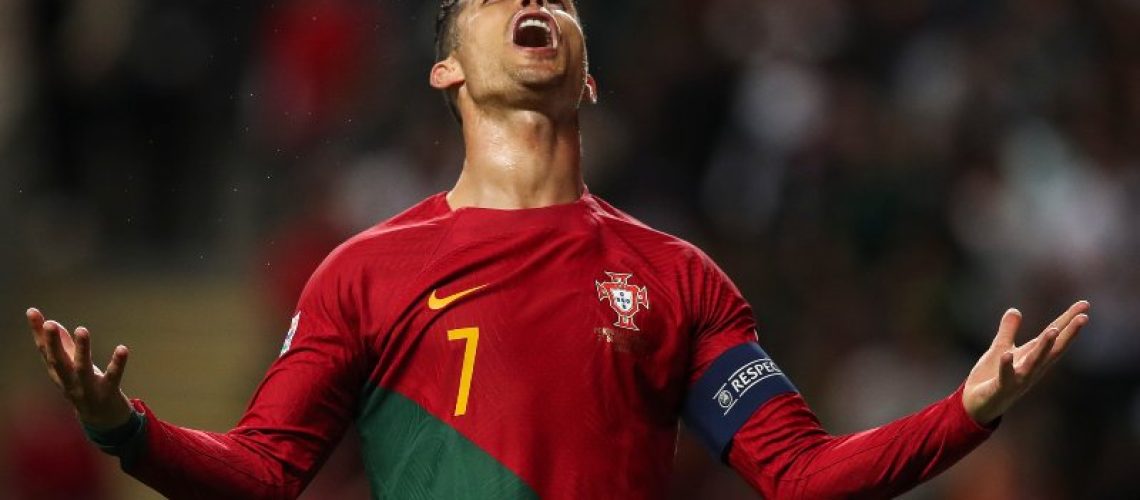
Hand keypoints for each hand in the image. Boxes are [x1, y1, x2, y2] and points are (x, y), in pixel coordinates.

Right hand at [27, 307, 133, 430]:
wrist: (104, 422)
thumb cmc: (87, 388)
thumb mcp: (72, 368)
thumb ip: (64, 347)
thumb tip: (53, 324)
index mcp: (59, 374)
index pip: (45, 351)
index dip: (38, 332)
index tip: (32, 311)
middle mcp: (69, 382)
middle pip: (58, 362)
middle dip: (52, 343)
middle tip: (49, 323)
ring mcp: (88, 389)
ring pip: (82, 369)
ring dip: (82, 350)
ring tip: (82, 329)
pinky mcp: (108, 393)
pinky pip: (113, 377)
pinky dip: (117, 363)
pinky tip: (122, 348)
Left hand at [962, 301, 1089, 425]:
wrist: (976, 405)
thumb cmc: (991, 377)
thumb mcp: (1001, 349)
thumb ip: (1008, 331)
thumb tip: (1015, 310)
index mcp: (1032, 357)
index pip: (1054, 337)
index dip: (1068, 321)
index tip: (1085, 305)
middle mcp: (1031, 369)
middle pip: (1053, 349)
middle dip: (1068, 334)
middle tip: (1084, 318)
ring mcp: (1018, 380)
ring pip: (1034, 363)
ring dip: (1043, 347)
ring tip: (1053, 331)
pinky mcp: (1001, 388)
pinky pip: (1005, 377)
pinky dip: (1007, 366)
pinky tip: (1008, 354)